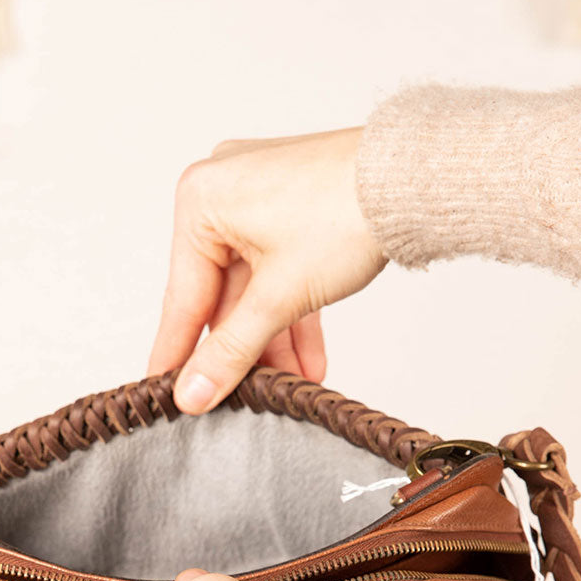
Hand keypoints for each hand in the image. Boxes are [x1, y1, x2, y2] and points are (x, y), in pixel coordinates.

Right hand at [149, 129, 385, 413]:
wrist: (415, 179)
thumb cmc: (347, 211)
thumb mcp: (279, 297)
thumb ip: (230, 350)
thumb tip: (191, 393)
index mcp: (201, 200)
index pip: (184, 297)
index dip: (178, 354)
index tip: (165, 396)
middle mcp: (223, 191)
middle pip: (222, 294)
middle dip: (245, 351)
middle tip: (242, 401)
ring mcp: (259, 197)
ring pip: (255, 287)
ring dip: (274, 340)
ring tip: (288, 388)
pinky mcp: (293, 207)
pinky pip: (280, 270)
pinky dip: (293, 313)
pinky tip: (307, 362)